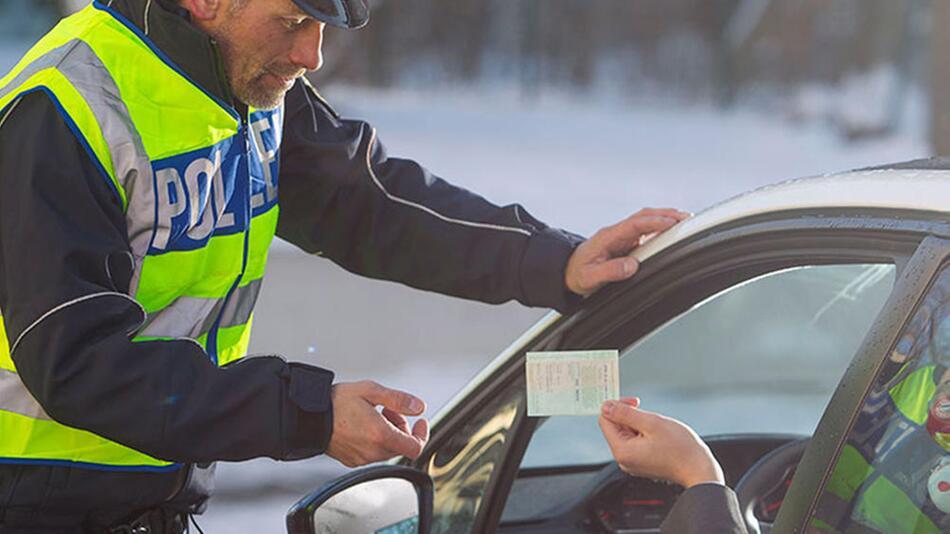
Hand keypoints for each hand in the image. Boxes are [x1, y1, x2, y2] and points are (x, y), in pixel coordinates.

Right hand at [327, 381, 429, 467]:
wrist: (307, 416)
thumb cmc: (335, 403)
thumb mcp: (371, 391)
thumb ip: (399, 400)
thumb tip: (418, 406)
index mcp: (380, 435)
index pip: (415, 447)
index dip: (422, 434)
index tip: (420, 423)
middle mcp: (372, 452)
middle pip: (400, 446)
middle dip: (401, 427)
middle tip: (389, 410)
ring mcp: (361, 458)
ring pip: (386, 449)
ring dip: (387, 433)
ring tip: (373, 413)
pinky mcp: (351, 460)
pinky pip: (371, 453)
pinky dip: (374, 440)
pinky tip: (362, 424)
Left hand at [565, 208, 689, 295]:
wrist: (566, 272)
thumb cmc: (576, 274)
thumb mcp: (589, 277)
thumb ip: (610, 271)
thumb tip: (632, 266)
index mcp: (608, 237)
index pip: (635, 224)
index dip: (654, 222)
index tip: (672, 222)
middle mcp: (616, 233)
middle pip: (644, 217)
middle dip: (665, 215)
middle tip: (686, 218)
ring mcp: (622, 237)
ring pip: (646, 221)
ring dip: (665, 219)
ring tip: (685, 221)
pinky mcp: (626, 243)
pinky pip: (646, 232)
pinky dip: (660, 229)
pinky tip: (672, 232)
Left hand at [598, 397, 723, 487]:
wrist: (699, 469)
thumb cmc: (681, 449)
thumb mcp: (651, 423)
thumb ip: (625, 413)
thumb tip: (606, 406)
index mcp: (622, 451)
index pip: (605, 420)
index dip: (617, 406)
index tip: (635, 402)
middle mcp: (623, 459)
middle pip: (616, 427)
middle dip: (631, 417)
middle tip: (650, 417)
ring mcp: (632, 463)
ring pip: (627, 433)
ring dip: (640, 425)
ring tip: (658, 429)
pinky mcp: (642, 463)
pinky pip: (636, 442)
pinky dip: (645, 434)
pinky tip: (660, 437)